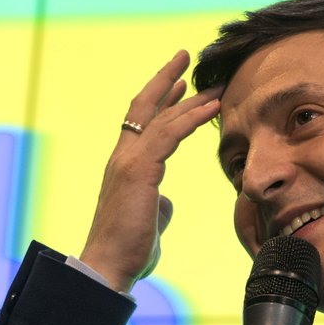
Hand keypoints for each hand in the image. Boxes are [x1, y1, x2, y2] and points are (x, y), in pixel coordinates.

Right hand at [80, 50, 221, 290]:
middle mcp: (123, 157)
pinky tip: (212, 108)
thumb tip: (165, 201)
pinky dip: (191, 118)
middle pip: (145, 107)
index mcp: (126, 166)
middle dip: (167, 80)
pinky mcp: (139, 171)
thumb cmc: (129, 248)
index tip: (179, 83)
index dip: (160, 99)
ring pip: (161, 118)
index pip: (141, 122)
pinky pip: (170, 135)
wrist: (110, 266)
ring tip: (212, 82)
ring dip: (189, 97)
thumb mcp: (149, 220)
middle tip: (186, 58)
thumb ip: (157, 203)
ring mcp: (129, 162)